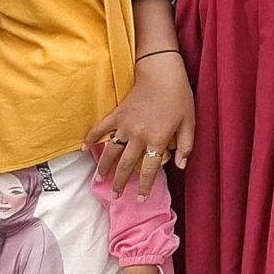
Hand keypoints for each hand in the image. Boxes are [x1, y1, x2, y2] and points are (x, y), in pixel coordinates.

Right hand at [88, 56, 193, 197]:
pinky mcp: (116, 114)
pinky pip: (100, 129)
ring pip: (111, 151)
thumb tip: (181, 166)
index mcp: (157, 139)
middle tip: (114, 195)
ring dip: (104, 167)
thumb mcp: (190, 122)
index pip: (149, 169)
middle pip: (126, 165)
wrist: (162, 73)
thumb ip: (186, 146)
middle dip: (120, 182)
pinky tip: (83, 148)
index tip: (139, 199)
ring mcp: (124, 125)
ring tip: (98, 180)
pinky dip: (91, 138)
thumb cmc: (180, 97)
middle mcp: (138, 136)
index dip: (144, 186)